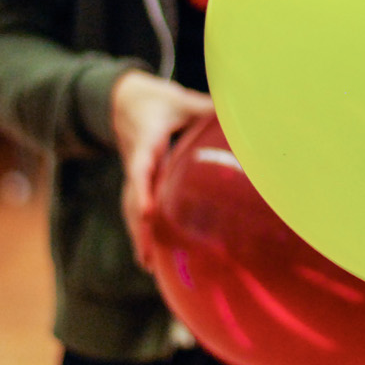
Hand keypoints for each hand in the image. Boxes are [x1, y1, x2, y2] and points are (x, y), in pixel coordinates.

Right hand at [110, 69, 214, 267]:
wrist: (123, 100)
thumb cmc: (157, 100)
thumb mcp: (182, 100)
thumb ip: (207, 110)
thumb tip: (241, 115)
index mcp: (146, 141)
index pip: (142, 168)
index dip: (144, 190)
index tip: (148, 212)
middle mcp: (136, 161)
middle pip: (134, 197)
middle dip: (139, 227)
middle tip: (146, 256)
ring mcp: (135, 172)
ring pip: (132, 206)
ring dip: (138, 234)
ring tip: (147, 264)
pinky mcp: (139, 179)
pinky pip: (137, 206)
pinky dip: (141, 228)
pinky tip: (150, 253)